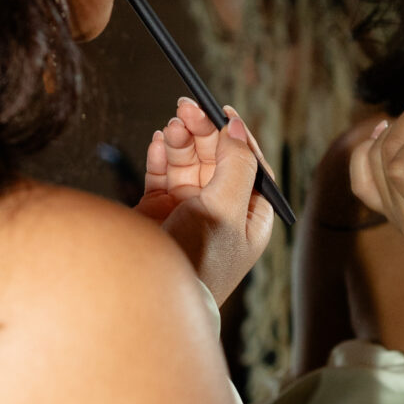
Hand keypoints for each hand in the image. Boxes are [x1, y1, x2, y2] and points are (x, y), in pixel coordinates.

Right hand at [137, 95, 275, 306]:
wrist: (153, 296)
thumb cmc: (200, 263)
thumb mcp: (227, 210)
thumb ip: (236, 164)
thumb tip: (238, 127)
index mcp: (249, 214)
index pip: (249, 163)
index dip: (236, 134)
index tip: (223, 110)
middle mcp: (221, 210)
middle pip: (216, 157)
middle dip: (203, 131)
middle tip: (187, 107)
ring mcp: (188, 210)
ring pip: (187, 162)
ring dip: (181, 140)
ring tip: (171, 127)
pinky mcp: (158, 211)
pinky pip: (161, 175)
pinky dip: (160, 156)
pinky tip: (158, 142)